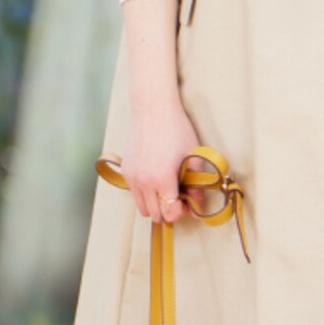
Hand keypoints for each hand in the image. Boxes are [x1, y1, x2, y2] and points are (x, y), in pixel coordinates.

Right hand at [121, 101, 204, 224]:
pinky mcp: (126, 170)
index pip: (170, 214)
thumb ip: (196, 184)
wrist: (153, 109)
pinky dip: (145, 193)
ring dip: (155, 204)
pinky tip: (155, 179)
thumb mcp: (193, 157)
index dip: (181, 212)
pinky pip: (135, 193)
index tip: (187, 203)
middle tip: (179, 197)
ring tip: (167, 190)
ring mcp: (132, 177)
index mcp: (163, 180)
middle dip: (169, 210)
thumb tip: (198, 203)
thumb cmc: (177, 130)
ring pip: (142, 207)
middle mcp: (144, 182)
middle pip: (155, 215)